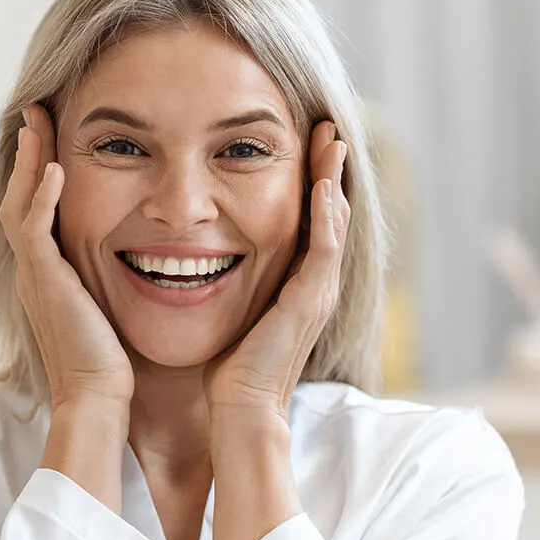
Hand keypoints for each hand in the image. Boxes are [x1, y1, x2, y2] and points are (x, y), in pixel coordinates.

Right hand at [0, 104, 134, 411]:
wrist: (97, 399)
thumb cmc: (113, 364)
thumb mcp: (110, 310)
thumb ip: (113, 281)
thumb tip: (142, 261)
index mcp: (49, 276)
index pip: (36, 210)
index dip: (40, 172)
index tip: (55, 138)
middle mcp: (35, 271)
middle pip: (19, 197)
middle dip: (27, 153)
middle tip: (35, 113)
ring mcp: (35, 276)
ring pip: (19, 204)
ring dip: (28, 160)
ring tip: (37, 121)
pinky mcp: (44, 282)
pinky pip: (34, 229)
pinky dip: (42, 196)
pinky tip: (55, 168)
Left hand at [202, 121, 349, 418]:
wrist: (239, 410)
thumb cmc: (229, 370)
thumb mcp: (232, 313)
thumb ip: (230, 284)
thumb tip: (203, 261)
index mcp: (297, 286)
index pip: (311, 223)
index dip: (311, 184)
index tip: (303, 147)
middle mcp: (315, 285)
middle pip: (331, 214)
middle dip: (329, 171)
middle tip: (328, 129)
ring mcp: (317, 293)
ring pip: (335, 223)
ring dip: (334, 180)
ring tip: (332, 141)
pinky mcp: (309, 302)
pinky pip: (325, 249)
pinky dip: (327, 215)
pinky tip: (323, 184)